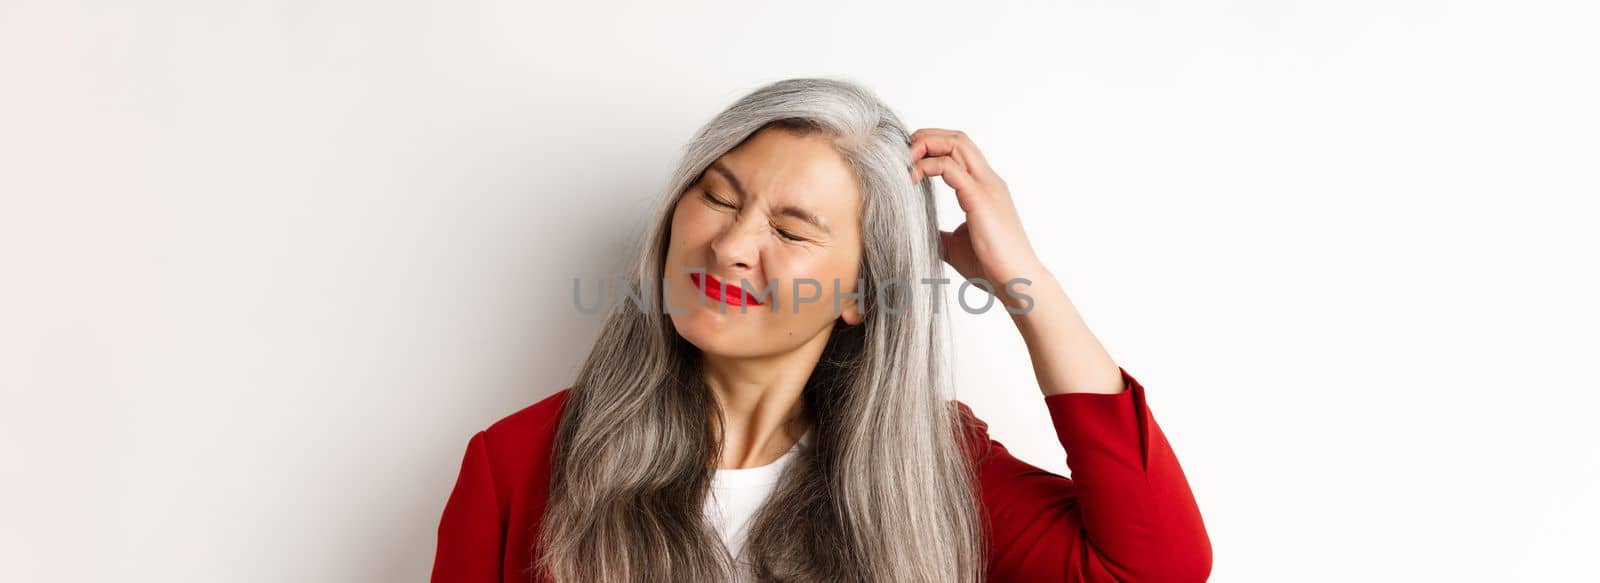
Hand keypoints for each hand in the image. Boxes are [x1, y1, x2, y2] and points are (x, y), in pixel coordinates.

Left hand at [909, 129, 1047, 299]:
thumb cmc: (991, 266)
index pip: (960, 150)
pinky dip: (927, 166)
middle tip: (902, 153)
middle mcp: (988, 181)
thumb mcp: (955, 245)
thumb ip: (940, 233)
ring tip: (905, 159)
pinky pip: (950, 168)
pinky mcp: (980, 198)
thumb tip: (919, 233)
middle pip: (958, 138)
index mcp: (984, 187)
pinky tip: (911, 177)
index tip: (908, 160)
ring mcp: (986, 187)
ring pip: (956, 144)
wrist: (1016, 281)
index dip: (933, 146)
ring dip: (926, 144)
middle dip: (927, 137)